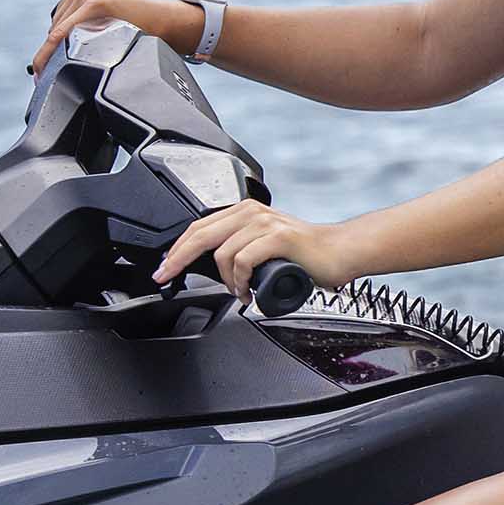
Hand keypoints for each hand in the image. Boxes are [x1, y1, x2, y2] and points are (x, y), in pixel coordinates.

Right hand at [34, 0, 204, 71]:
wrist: (158, 18)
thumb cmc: (142, 38)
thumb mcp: (112, 50)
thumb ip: (85, 55)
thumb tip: (60, 71)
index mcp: (95, 4)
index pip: (58, 34)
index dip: (44, 57)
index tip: (38, 73)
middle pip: (54, 28)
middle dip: (53, 50)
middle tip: (52, 70)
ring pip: (57, 20)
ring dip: (60, 36)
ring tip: (75, 49)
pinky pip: (63, 11)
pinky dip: (66, 24)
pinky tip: (79, 33)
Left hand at [154, 199, 356, 298]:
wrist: (339, 253)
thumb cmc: (304, 254)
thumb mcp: (263, 245)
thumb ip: (239, 248)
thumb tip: (213, 268)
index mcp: (244, 212)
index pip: (199, 227)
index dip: (177, 249)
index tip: (164, 269)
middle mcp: (252, 213)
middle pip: (201, 235)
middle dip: (178, 259)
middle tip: (167, 278)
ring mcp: (265, 223)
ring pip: (223, 253)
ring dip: (226, 281)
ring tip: (239, 292)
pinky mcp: (278, 238)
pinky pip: (244, 260)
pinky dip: (241, 280)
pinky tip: (249, 291)